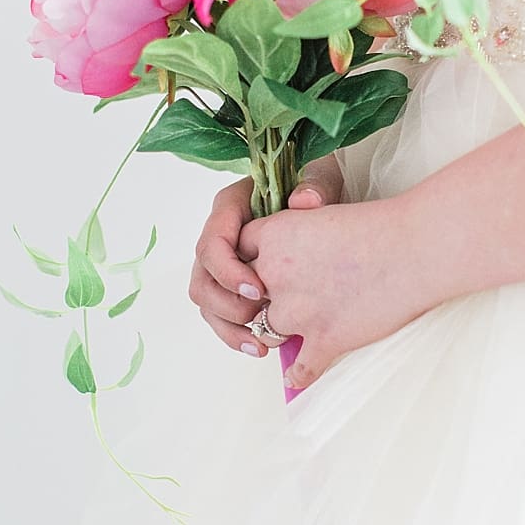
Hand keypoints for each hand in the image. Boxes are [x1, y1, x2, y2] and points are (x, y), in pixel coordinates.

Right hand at [189, 159, 343, 356]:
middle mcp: (219, 237)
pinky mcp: (234, 283)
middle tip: (260, 318)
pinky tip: (260, 348)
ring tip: (260, 345)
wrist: (322, 197)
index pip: (212, 243)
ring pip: (207, 301)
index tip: (258, 290)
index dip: (228, 271)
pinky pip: (222, 313)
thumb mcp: (319, 177)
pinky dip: (236, 334)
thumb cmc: (315, 182)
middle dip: (227, 305)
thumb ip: (314, 187)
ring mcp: (224, 262)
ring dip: (228, 327)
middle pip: (201, 277)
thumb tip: (305, 201)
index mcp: (230, 208)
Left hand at [236, 189, 437, 390]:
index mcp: (275, 235)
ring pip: (266, 330)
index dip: (252, 261)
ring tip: (300, 327)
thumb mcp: (326, 215)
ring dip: (282, 330)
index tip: (267, 266)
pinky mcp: (323, 339)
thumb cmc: (384, 227)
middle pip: (246, 295)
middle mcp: (275, 275)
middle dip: (261, 298)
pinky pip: (299, 368)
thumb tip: (288, 259)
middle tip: (282, 298)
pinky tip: (299, 375)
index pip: (238, 253)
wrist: (419, 249)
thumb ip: (297, 235)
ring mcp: (298, 311)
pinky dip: (299, 374)